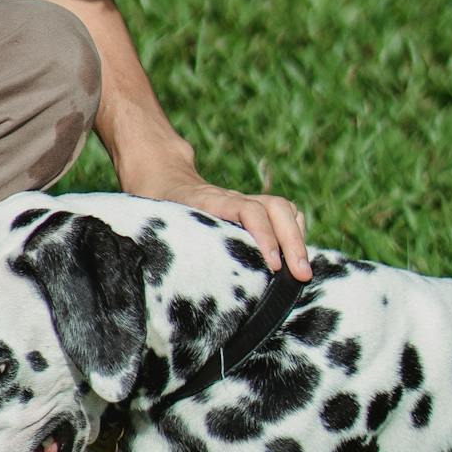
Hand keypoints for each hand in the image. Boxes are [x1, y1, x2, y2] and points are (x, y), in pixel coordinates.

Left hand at [126, 167, 311, 280]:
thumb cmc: (152, 204)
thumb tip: (149, 272)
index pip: (247, 210)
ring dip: (298, 239)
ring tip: (302, 271)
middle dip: (294, 242)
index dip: (264, 236)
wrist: (160, 175)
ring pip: (284, 209)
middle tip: (302, 275)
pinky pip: (282, 216)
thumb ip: (153, 240)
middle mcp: (232, 200)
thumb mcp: (150, 220)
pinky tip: (294, 259)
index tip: (273, 265)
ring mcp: (244, 203)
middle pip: (277, 208)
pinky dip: (295, 234)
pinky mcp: (250, 211)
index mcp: (208, 202)